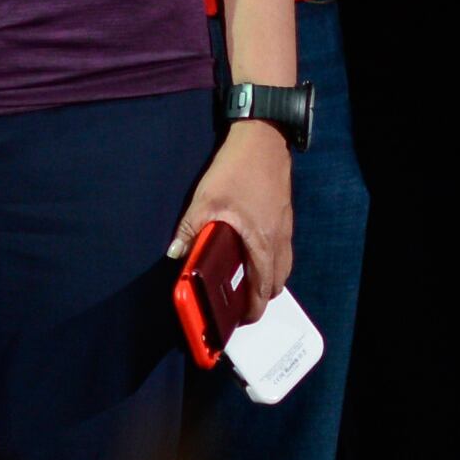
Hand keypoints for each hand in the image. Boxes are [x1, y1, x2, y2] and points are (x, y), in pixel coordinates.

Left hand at [170, 121, 293, 316]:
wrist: (263, 140)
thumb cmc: (236, 170)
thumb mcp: (206, 200)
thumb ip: (190, 229)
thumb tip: (174, 254)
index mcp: (262, 243)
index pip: (263, 288)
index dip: (253, 309)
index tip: (241, 319)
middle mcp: (279, 241)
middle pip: (277, 282)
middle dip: (261, 297)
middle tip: (239, 302)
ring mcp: (285, 229)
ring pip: (283, 267)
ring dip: (267, 279)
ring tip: (245, 282)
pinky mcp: (285, 218)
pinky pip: (282, 251)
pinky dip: (271, 261)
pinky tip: (251, 254)